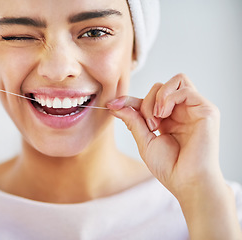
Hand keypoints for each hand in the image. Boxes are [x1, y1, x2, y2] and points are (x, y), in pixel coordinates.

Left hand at [107, 73, 222, 197]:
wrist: (187, 181)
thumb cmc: (169, 167)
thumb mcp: (144, 141)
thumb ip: (133, 120)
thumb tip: (116, 105)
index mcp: (168, 119)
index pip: (147, 99)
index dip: (128, 99)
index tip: (112, 104)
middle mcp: (182, 112)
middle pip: (160, 87)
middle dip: (146, 102)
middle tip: (148, 125)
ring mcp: (195, 109)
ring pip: (175, 81)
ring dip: (158, 97)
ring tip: (156, 120)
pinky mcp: (206, 110)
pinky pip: (184, 88)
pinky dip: (169, 97)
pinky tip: (164, 116)